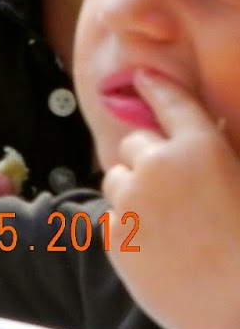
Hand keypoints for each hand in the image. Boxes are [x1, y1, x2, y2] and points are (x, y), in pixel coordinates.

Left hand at [102, 72, 239, 328]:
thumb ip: (215, 156)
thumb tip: (200, 141)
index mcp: (200, 150)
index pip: (170, 103)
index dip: (156, 87)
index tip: (143, 78)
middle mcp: (157, 166)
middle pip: (136, 145)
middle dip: (151, 160)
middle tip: (180, 193)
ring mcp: (131, 202)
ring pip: (118, 179)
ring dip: (135, 192)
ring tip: (171, 225)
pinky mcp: (114, 236)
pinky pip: (113, 218)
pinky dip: (129, 227)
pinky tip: (162, 249)